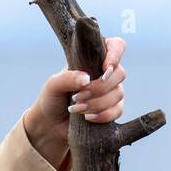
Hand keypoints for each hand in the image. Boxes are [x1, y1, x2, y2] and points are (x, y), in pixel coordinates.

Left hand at [23, 37, 127, 169]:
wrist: (51, 124)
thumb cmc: (52, 98)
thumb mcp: (54, 85)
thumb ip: (68, 78)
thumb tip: (87, 79)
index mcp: (93, 58)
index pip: (116, 46)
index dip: (115, 55)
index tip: (105, 69)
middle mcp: (105, 73)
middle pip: (120, 73)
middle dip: (99, 87)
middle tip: (77, 96)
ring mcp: (111, 91)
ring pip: (118, 93)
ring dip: (97, 103)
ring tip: (76, 108)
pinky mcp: (112, 109)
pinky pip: (118, 110)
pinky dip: (103, 115)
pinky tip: (87, 117)